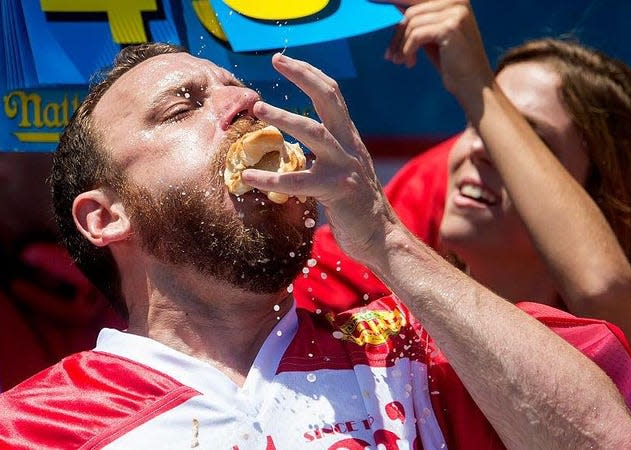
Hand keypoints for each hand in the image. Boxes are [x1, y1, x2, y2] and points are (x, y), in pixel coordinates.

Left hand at [242, 53, 396, 265]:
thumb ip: (324, 156)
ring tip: (260, 107)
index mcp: (349, 139)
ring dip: (285, 117)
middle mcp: (350, 146)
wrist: (382, 238)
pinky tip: (249, 176)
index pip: (332, 95)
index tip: (285, 60)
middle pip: (329, 98)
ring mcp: (345, 166)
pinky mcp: (338, 190)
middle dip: (303, 75)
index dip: (310, 74)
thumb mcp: (342, 172)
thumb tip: (294, 148)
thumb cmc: (356, 209)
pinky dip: (271, 177)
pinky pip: (299, 181)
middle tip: (277, 60)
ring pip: (314, 132)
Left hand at [375, 0, 493, 97]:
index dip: (393, 0)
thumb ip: (418, 20)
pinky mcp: (450, 27)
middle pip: (411, 11)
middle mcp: (457, 0)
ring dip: (401, 46)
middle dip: (396, 35)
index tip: (371, 0)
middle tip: (389, 56)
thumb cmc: (452, 62)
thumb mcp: (432, 36)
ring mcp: (456, 12)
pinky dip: (408, 50)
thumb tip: (394, 6)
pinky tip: (410, 63)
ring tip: (400, 62)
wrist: (473, 85)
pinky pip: (416, 35)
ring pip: (411, 24)